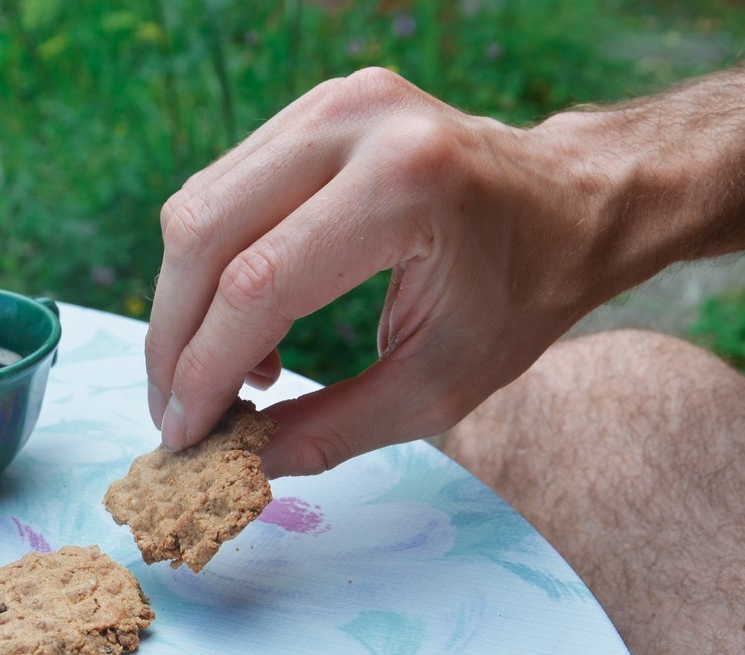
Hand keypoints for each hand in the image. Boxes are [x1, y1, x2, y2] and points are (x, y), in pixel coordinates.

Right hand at [145, 67, 634, 476]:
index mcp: (405, 186)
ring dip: (185, 304)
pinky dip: (210, 265)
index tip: (183, 433)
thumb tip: (242, 462)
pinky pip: (221, 190)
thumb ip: (334, 429)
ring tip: (225, 372)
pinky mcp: (312, 108)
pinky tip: (245, 320)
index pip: (257, 286)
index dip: (203, 370)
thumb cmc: (520, 294)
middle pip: (204, 235)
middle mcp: (355, 123)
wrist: (570, 198)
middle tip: (177, 410)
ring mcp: (328, 102)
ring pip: (197, 208)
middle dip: (173, 339)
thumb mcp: (440, 385)